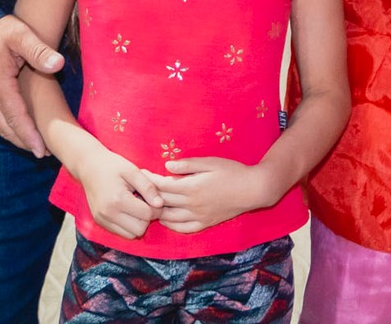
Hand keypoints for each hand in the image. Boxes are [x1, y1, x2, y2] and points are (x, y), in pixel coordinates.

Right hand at [0, 15, 64, 155]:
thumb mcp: (19, 33)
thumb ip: (38, 50)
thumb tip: (58, 64)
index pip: (15, 115)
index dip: (28, 134)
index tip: (41, 150)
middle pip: (4, 125)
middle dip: (22, 141)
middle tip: (41, 153)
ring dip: (11, 136)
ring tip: (30, 145)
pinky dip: (1, 126)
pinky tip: (11, 129)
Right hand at [73, 146, 163, 238]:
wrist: (88, 166)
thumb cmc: (112, 165)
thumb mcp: (133, 170)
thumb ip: (148, 187)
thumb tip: (160, 204)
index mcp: (118, 199)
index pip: (147, 215)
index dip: (156, 207)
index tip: (154, 197)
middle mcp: (108, 213)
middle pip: (140, 229)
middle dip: (147, 217)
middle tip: (145, 202)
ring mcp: (103, 219)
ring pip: (131, 235)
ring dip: (138, 223)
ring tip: (136, 206)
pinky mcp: (100, 222)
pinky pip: (121, 233)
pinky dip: (128, 225)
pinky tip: (127, 210)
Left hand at [147, 157, 272, 234]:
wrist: (253, 189)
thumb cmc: (232, 171)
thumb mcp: (210, 162)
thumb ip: (187, 165)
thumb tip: (166, 166)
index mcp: (191, 187)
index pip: (162, 185)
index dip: (149, 179)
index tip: (139, 173)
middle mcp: (192, 204)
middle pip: (163, 202)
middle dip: (148, 195)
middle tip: (138, 189)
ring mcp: (199, 216)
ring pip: (169, 218)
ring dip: (156, 212)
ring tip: (147, 205)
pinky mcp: (205, 223)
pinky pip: (183, 228)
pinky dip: (171, 225)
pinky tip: (165, 220)